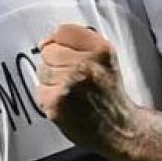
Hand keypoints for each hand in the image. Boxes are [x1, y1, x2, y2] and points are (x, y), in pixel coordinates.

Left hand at [36, 24, 135, 151]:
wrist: (120, 129)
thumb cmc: (110, 95)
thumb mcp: (107, 60)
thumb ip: (82, 43)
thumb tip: (48, 40)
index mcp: (101, 50)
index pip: (63, 31)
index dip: (58, 40)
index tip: (60, 49)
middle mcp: (86, 65)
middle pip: (49, 50)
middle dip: (55, 62)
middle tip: (71, 77)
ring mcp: (70, 84)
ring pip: (42, 70)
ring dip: (51, 80)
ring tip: (70, 91)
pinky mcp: (57, 102)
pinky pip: (40, 90)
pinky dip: (49, 98)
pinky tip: (66, 103)